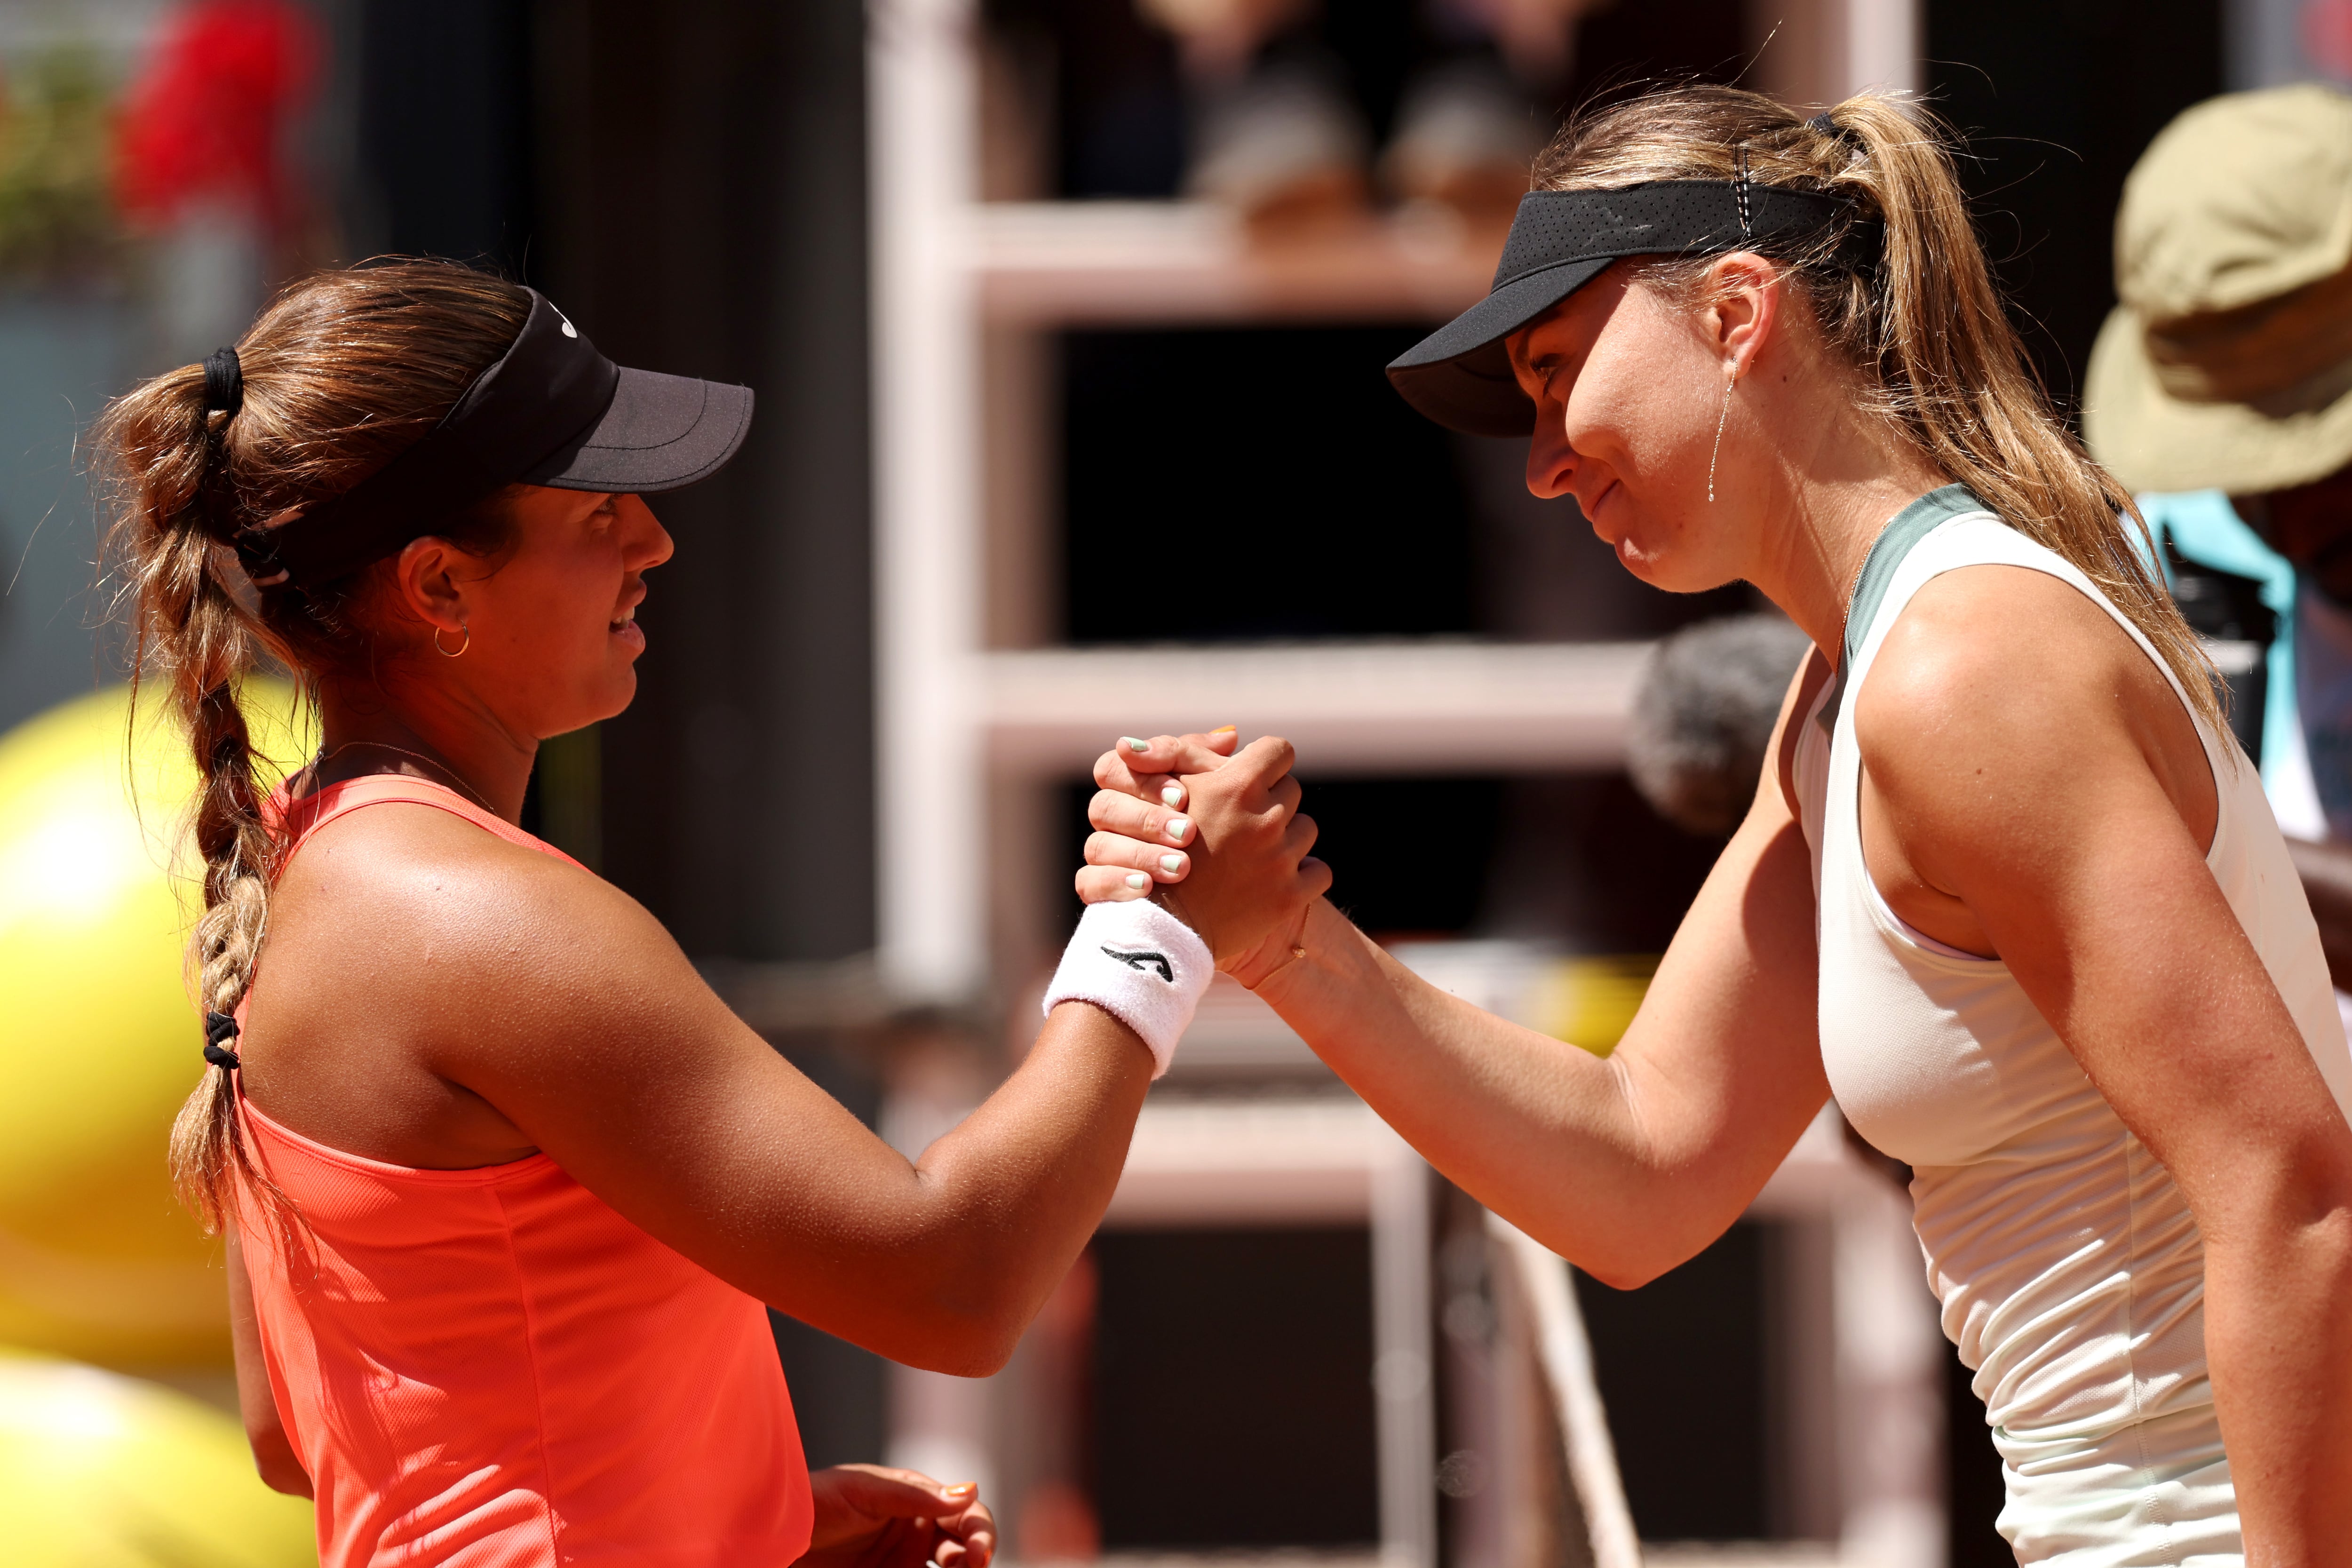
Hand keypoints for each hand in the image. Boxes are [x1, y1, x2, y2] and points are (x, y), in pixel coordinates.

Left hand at [794, 1464, 994, 1567]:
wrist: (776, 1535)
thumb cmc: (817, 1500)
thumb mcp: (866, 1492)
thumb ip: (916, 1496)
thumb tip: (970, 1491)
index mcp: (918, 1499)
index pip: (965, 1514)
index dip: (980, 1531)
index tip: (979, 1552)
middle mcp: (918, 1531)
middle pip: (965, 1547)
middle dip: (977, 1556)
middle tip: (975, 1566)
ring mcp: (903, 1561)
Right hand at [1079, 730, 1330, 985]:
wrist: (1158, 923)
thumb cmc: (1153, 848)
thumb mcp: (1166, 789)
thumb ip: (1195, 755)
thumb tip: (1235, 738)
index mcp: (1235, 786)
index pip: (1278, 751)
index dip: (1265, 761)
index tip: (1252, 777)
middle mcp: (1264, 818)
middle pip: (1291, 790)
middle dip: (1270, 801)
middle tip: (1242, 822)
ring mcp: (1280, 859)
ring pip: (1306, 829)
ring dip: (1285, 837)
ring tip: (1252, 853)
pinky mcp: (1289, 896)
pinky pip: (1319, 871)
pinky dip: (1302, 874)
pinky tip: (1275, 879)